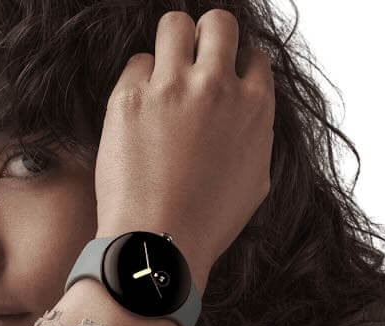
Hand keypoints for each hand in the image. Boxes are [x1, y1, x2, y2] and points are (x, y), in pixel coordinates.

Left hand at [94, 8, 275, 286]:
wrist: (160, 242)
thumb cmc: (208, 222)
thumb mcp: (256, 180)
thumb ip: (255, 133)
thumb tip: (249, 110)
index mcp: (254, 107)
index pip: (254, 56)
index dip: (238, 65)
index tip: (226, 78)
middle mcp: (216, 87)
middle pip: (218, 23)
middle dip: (208, 36)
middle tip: (196, 60)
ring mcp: (171, 88)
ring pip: (174, 25)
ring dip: (173, 43)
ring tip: (166, 70)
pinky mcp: (129, 97)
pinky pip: (136, 63)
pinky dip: (140, 80)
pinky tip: (140, 107)